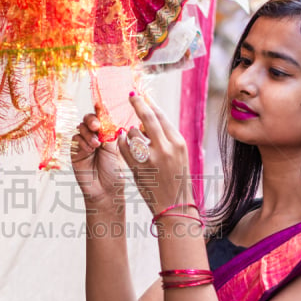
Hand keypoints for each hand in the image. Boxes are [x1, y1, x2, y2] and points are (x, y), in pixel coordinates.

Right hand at [71, 107, 126, 209]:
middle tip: (96, 126)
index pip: (102, 117)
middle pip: (89, 119)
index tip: (101, 106)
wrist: (106, 191)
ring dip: (87, 133)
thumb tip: (107, 118)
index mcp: (107, 134)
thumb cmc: (114, 173)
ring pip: (81, 128)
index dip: (101, 111)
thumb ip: (109, 134)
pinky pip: (75, 139)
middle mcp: (95, 136)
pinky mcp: (75, 152)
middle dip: (92, 119)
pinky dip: (82, 142)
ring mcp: (84, 143)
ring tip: (96, 144)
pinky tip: (89, 150)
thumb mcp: (115, 151)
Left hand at [118, 93, 193, 214]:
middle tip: (130, 94)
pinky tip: (122, 140)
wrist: (174, 205)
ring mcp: (151, 159)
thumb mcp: (179, 155)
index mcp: (178, 142)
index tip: (142, 94)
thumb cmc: (176, 178)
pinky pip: (124, 148)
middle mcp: (165, 148)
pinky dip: (121, 141)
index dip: (150, 103)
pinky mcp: (138, 169)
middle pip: (148, 118)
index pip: (162, 116)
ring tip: (133, 136)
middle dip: (137, 103)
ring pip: (133, 133)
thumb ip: (165, 137)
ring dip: (130, 131)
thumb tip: (146, 121)